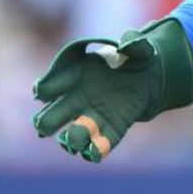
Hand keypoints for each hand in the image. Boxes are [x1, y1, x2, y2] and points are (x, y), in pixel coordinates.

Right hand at [31, 19, 192, 162]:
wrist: (149, 80)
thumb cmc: (135, 60)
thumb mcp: (140, 48)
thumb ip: (135, 42)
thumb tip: (126, 43)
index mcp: (75, 77)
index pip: (47, 88)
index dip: (44, 89)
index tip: (43, 91)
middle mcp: (76, 100)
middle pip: (47, 119)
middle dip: (46, 123)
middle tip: (47, 125)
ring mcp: (90, 119)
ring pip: (69, 137)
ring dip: (70, 139)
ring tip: (76, 135)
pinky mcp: (109, 133)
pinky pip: (96, 149)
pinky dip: (95, 151)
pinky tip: (97, 147)